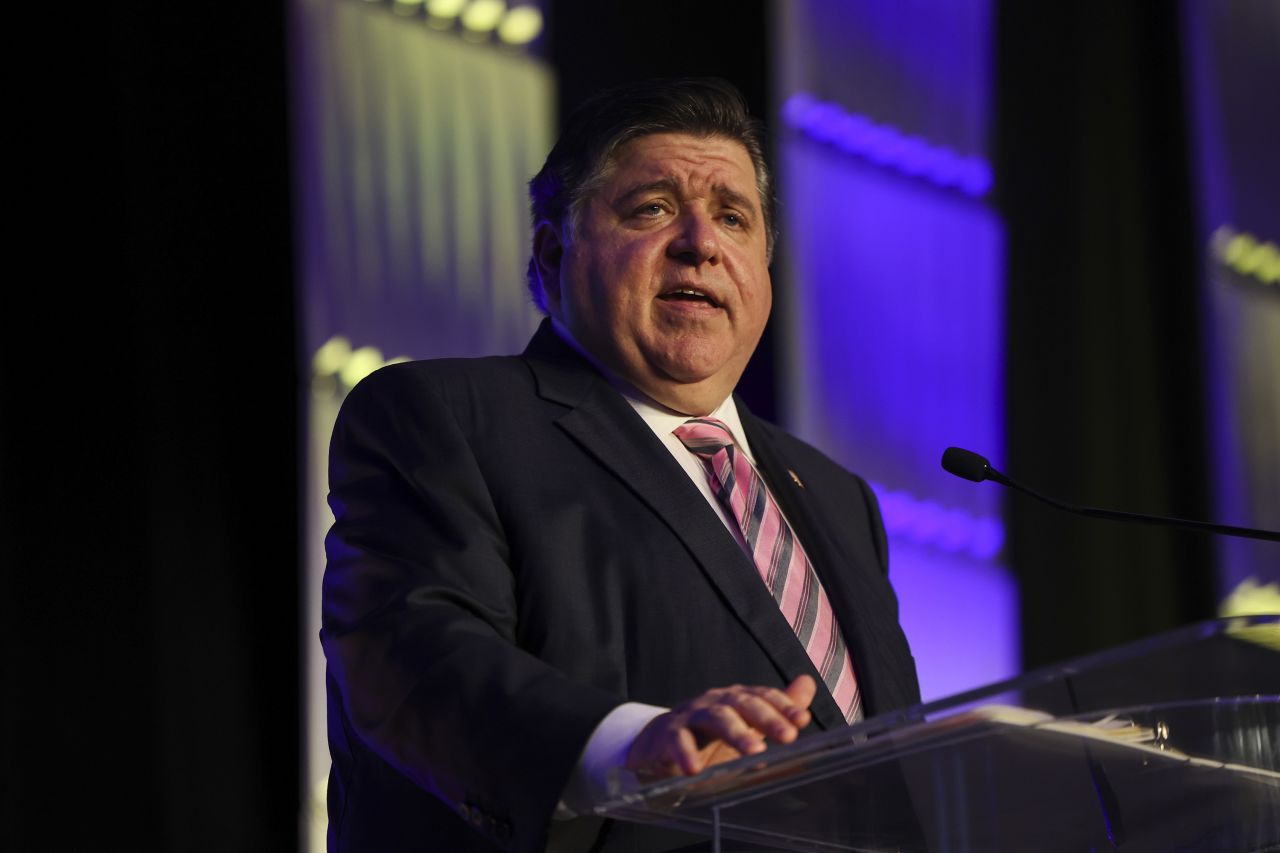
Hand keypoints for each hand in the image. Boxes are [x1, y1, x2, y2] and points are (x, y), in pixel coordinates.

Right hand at [624, 675, 816, 781]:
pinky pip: (678, 740)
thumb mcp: (744, 724)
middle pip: (743, 704)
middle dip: (767, 718)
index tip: (803, 720)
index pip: (762, 696)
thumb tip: (808, 683)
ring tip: (754, 752)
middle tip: (788, 737)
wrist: (659, 745)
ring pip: (716, 718)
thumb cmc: (707, 736)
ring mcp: (691, 715)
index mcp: (735, 699)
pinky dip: (686, 754)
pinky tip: (694, 770)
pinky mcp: (668, 734)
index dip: (783, 706)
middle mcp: (715, 702)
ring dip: (736, 733)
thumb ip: (775, 708)